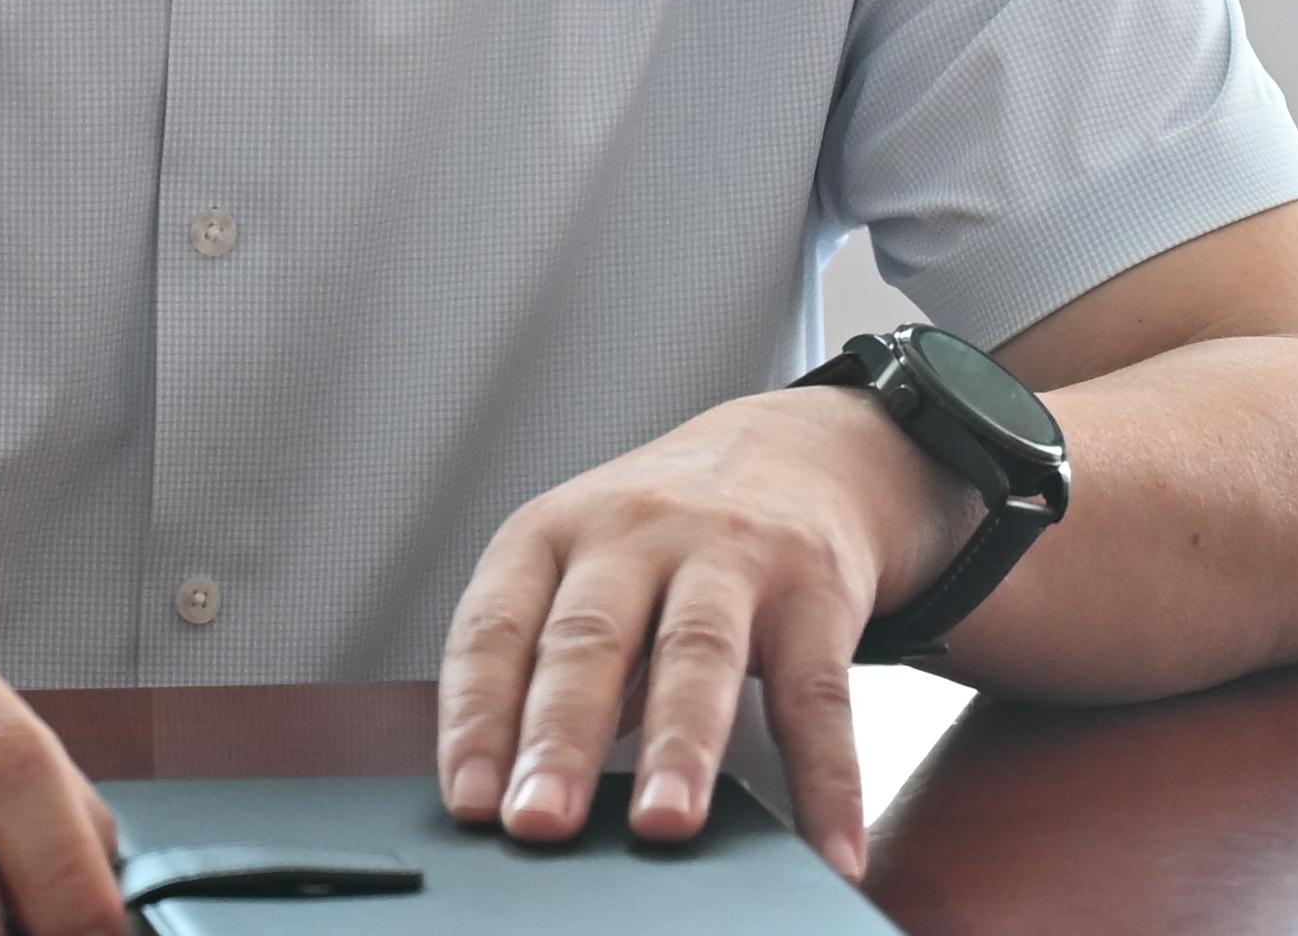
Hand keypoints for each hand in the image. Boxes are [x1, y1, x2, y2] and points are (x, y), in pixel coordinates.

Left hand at [433, 382, 969, 877]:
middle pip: (589, 639)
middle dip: (560, 736)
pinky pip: (820, 695)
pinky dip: (826, 783)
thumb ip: (548, 668)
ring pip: (699, 653)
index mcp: (553, 533)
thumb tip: (516, 800)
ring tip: (663, 823)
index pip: (494, 628)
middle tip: (537, 820)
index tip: (468, 802)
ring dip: (680, 745)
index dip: (474, 717)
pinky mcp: (815, 590)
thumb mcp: (581, 569)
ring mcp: (730, 554)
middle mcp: (634, 533)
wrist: (795, 449)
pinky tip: (829, 848)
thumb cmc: (658, 537)